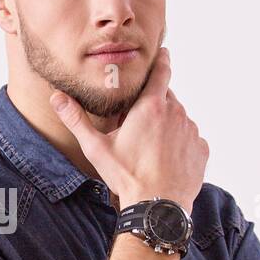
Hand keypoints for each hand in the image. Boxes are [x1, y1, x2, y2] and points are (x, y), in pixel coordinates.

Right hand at [49, 47, 208, 211]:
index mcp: (150, 107)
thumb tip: (57, 98)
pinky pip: (190, 139)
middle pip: (166, 98)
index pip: (161, 71)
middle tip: (138, 126)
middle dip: (154, 106)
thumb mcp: (97, 148)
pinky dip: (180, 145)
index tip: (162, 52)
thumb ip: (77, 120)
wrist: (157, 207)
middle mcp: (176, 113)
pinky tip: (167, 160)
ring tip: (151, 149)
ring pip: (179, 119)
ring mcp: (191, 131)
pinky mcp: (202, 149)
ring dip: (167, 126)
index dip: (161, 60)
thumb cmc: (126, 176)